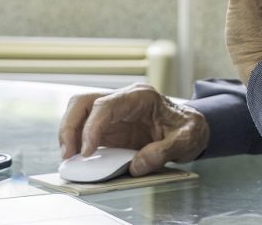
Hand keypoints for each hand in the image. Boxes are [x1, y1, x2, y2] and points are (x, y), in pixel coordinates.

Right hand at [57, 83, 208, 175]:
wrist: (192, 128)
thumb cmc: (189, 128)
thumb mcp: (185, 140)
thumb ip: (163, 152)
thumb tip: (136, 165)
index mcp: (140, 96)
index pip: (105, 105)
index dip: (91, 127)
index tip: (87, 151)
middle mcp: (122, 100)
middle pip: (84, 102)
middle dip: (70, 126)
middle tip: (68, 153)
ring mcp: (114, 113)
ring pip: (79, 113)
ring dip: (69, 133)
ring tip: (69, 157)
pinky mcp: (111, 127)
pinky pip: (86, 130)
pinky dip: (77, 142)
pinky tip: (78, 157)